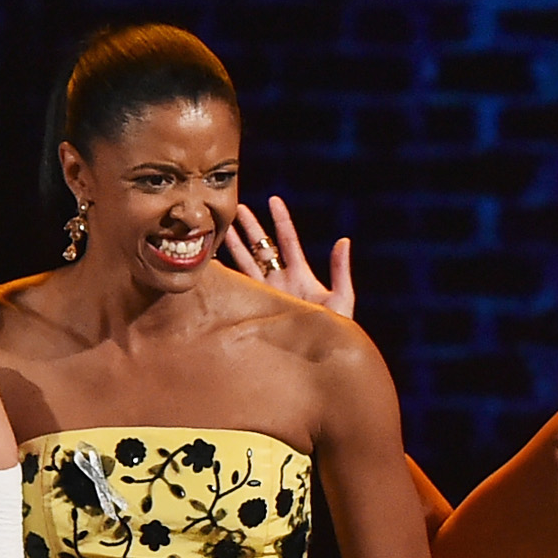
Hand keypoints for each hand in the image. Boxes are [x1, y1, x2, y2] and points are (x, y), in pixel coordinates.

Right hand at [225, 195, 353, 318]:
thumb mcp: (341, 298)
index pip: (287, 241)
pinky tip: (213, 261)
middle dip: (250, 227)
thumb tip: (344, 241)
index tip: (274, 200)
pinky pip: (239, 288)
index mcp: (301, 276)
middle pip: (262, 247)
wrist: (320, 357)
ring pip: (247, 263)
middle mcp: (280, 282)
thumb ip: (340, 271)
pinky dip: (227, 274)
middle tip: (237, 207)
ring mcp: (267, 294)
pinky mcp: (257, 307)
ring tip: (221, 227)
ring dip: (235, 245)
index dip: (281, 220)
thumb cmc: (336, 330)